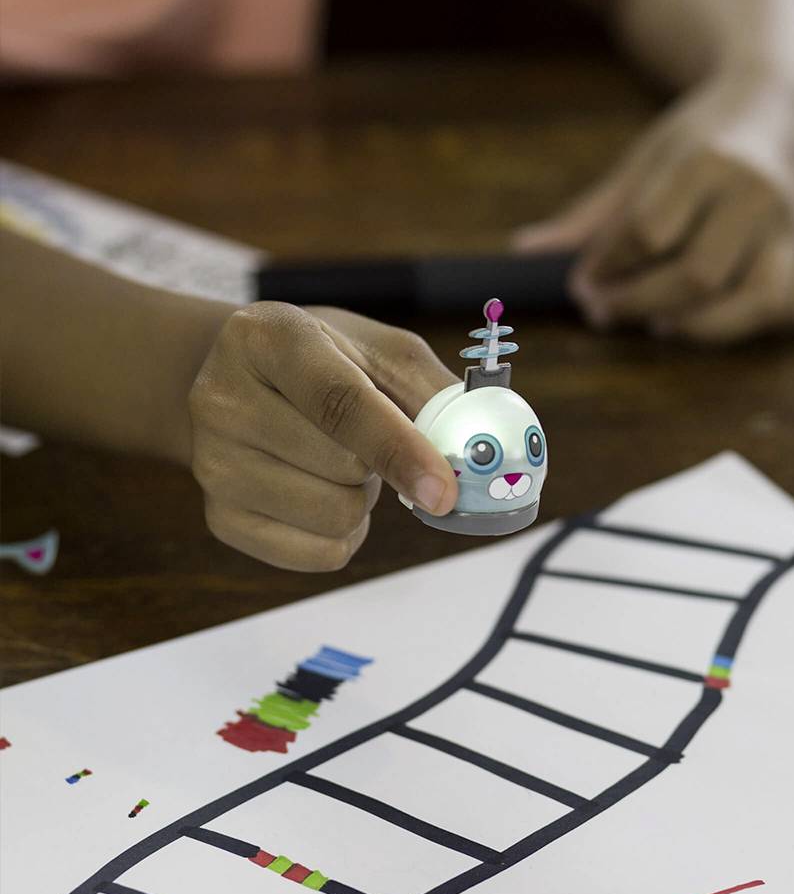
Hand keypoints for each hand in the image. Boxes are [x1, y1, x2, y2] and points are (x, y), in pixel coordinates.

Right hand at [188, 302, 458, 570]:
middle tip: (365, 440)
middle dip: (380, 465)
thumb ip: (433, 392)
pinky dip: (345, 535)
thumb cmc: (325, 362)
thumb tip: (482, 449)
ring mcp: (212, 463)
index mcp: (268, 338)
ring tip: (340, 464)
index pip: (340, 403)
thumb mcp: (379, 351)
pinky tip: (325, 494)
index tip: (445, 491)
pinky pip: (318, 555)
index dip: (400, 450)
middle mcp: (223, 398)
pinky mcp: (219, 517)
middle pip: (342, 468)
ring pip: (332, 517)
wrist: (239, 380)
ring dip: (362, 499)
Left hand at [513, 71, 793, 341]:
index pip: (646, 233)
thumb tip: (524, 253)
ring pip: (754, 300)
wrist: (780, 101)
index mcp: (710, 160)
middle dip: (638, 303)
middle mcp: (759, 193)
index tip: (583, 283)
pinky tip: (716, 318)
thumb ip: (590, 217)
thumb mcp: (642, 162)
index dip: (605, 268)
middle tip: (605, 310)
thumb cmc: (702, 135)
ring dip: (698, 326)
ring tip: (659, 322)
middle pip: (695, 276)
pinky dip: (757, 324)